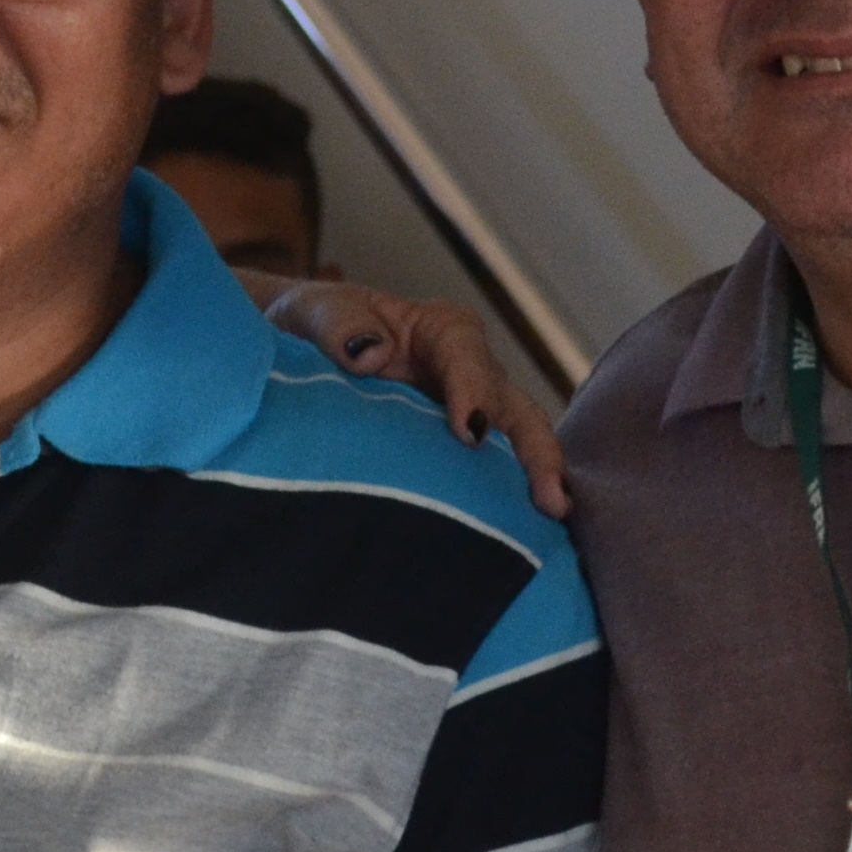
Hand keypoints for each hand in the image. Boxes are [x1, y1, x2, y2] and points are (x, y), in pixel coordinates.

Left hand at [261, 278, 568, 515]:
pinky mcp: (456, 455)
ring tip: (550, 526)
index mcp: (443, 332)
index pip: (469, 359)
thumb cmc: (317, 325)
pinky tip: (516, 539)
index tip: (471, 432)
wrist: (299, 352)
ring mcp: (469, 417)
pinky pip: (486, 477)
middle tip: (551, 499)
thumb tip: (369, 354)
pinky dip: (503, 503)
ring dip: (533, 486)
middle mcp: (469, 375)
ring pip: (514, 449)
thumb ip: (340, 326)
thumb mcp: (315, 313)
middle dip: (538, 454)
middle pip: (516, 411)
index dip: (474, 393)